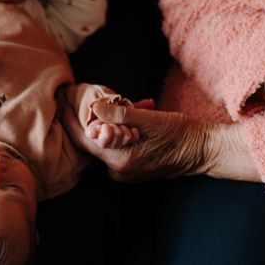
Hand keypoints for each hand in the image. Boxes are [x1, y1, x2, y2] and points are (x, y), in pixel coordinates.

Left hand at [61, 99, 208, 182]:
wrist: (203, 151)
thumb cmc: (180, 134)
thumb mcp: (151, 120)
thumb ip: (121, 115)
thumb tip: (95, 107)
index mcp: (120, 159)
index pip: (84, 138)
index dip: (70, 117)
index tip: (61, 97)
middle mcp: (118, 170)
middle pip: (93, 140)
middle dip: (89, 116)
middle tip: (76, 93)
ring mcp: (125, 171)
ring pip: (106, 141)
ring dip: (107, 121)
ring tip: (116, 100)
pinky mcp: (132, 168)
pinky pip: (116, 146)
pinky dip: (118, 129)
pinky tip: (129, 113)